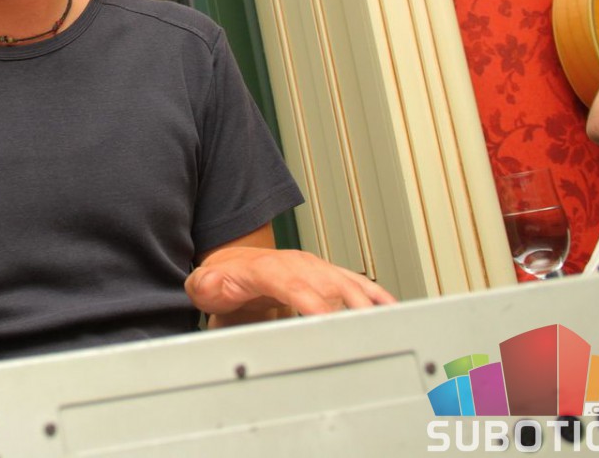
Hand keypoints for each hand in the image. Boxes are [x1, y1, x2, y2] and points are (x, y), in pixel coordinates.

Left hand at [186, 246, 395, 323]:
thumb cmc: (223, 281)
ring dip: (369, 304)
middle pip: (331, 285)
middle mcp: (297, 266)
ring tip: (391, 326)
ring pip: (348, 284)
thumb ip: (205, 286)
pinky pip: (357, 284)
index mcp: (268, 270)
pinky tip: (393, 310)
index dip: (314, 303)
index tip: (328, 322)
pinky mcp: (327, 276)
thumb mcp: (205, 285)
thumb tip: (213, 283)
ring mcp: (315, 269)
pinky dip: (376, 296)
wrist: (232, 266)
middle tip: (369, 333)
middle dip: (351, 309)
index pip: (295, 286)